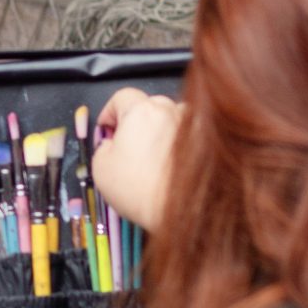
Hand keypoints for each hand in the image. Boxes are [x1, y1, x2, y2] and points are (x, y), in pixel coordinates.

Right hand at [91, 87, 182, 232]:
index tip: (106, 128)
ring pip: (170, 118)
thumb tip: (112, 143)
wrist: (177, 211)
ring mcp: (191, 124)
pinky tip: (171, 162)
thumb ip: (103, 146)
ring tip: (152, 155)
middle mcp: (169, 109)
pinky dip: (178, 142)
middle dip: (135, 121)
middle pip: (147, 105)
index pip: (122, 96)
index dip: (109, 112)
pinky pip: (188, 134)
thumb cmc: (137, 188)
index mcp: (140, 110)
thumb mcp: (100, 168)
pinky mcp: (206, 141)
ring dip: (159, 130)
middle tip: (126, 145)